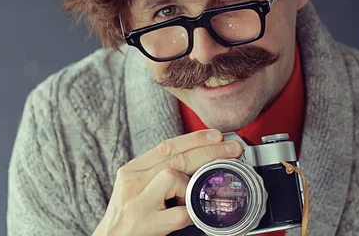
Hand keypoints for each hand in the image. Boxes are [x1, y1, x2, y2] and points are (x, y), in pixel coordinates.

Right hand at [92, 129, 242, 235]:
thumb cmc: (126, 217)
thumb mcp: (136, 188)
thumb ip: (157, 173)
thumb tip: (196, 160)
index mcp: (132, 170)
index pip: (167, 146)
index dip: (195, 138)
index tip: (216, 134)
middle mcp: (133, 183)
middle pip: (177, 158)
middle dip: (209, 152)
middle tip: (232, 149)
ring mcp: (139, 204)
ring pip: (173, 177)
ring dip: (190, 185)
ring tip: (192, 197)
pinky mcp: (147, 224)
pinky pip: (181, 212)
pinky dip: (192, 212)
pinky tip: (194, 214)